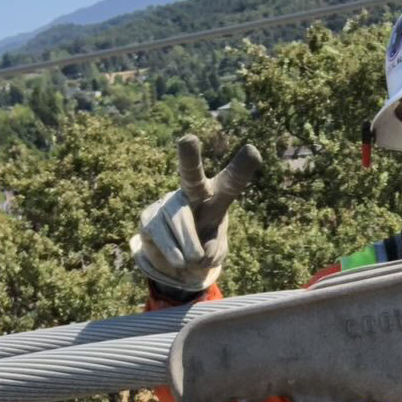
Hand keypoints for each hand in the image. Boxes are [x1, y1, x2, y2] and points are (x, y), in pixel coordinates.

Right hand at [131, 136, 261, 293]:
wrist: (175, 261)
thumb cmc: (204, 246)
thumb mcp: (215, 250)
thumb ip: (213, 249)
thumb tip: (198, 251)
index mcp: (216, 196)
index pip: (231, 182)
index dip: (241, 168)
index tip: (253, 151)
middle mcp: (191, 192)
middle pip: (190, 176)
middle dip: (189, 158)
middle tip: (188, 140)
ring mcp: (167, 202)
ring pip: (180, 222)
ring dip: (189, 246)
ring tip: (193, 259)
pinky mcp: (148, 217)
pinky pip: (162, 236)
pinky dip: (174, 253)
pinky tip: (179, 260)